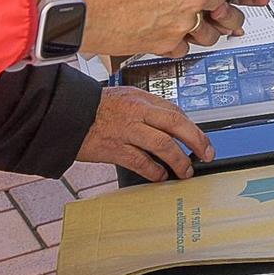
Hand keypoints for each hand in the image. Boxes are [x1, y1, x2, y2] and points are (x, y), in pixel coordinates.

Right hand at [62, 0, 266, 59]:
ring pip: (212, 30)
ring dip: (208, 23)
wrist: (80, 8)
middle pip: (225, 1)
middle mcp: (192, 1)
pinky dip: (182, 40)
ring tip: (193, 14)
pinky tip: (171, 28)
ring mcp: (180, 26)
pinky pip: (185, 46)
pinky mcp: (164, 45)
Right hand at [76, 86, 211, 181]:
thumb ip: (147, 109)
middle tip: (207, 154)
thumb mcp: (125, 98)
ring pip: (163, 145)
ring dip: (179, 160)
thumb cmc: (95, 107)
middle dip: (197, 140)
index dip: (192, 127)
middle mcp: (137, 112)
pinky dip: (154, 171)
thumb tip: (170, 125)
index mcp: (142, 99)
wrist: (66, 114)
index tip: (202, 140)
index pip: (175, 111)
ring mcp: (127, 131)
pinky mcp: (114, 149)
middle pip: (176, 124)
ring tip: (186, 171)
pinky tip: (161, 176)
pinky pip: (141, 162)